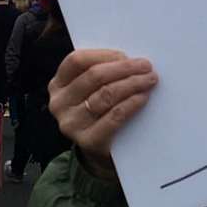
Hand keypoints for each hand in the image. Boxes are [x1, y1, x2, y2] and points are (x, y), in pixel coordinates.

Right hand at [48, 49, 157, 176]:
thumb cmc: (98, 112)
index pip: (77, 60)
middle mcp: (60, 103)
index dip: (104, 55)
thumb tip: (129, 58)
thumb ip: (101, 72)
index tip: (126, 54)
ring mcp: (71, 123)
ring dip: (132, 84)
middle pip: (94, 76)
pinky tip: (143, 96)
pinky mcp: (88, 141)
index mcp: (57, 84)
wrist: (99, 152)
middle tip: (145, 66)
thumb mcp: (90, 90)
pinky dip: (132, 103)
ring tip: (149, 80)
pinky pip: (114, 116)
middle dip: (124, 68)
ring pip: (106, 94)